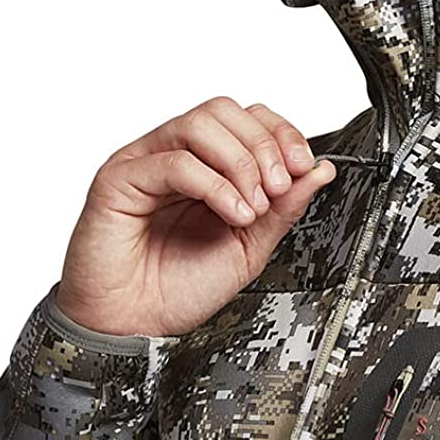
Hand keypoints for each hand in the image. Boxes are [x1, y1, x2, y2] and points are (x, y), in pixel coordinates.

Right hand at [53, 97, 336, 337]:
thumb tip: (320, 170)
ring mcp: (145, 163)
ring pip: (200, 124)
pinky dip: (215, 186)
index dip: (280, 134)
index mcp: (205, 167)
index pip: (246, 118)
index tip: (303, 167)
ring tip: (253, 206)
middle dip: (264, 146)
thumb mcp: (249, 248)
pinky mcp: (119, 180)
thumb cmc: (177, 290)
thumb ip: (283, 208)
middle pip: (224, 111)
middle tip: (279, 188)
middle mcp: (173, 156)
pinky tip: (233, 214)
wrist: (135, 328)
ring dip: (241, 162)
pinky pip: (174, 162)